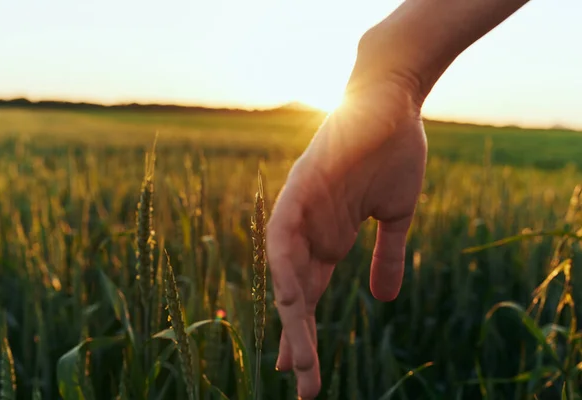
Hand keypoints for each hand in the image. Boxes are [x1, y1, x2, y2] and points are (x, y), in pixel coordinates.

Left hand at [266, 46, 427, 397]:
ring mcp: (301, 210)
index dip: (306, 335)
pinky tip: (293, 298)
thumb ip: (387, 256)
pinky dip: (286, 263)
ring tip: (298, 362)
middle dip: (300, 343)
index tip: (304, 374)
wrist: (394, 103)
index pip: (311, 298)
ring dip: (292, 317)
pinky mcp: (302, 185)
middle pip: (297, 297)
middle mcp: (308, 232)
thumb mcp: (397, 215)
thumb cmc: (395, 153)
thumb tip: (385, 300)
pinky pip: (284, 231)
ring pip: (287, 272)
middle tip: (304, 388)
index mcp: (328, 241)